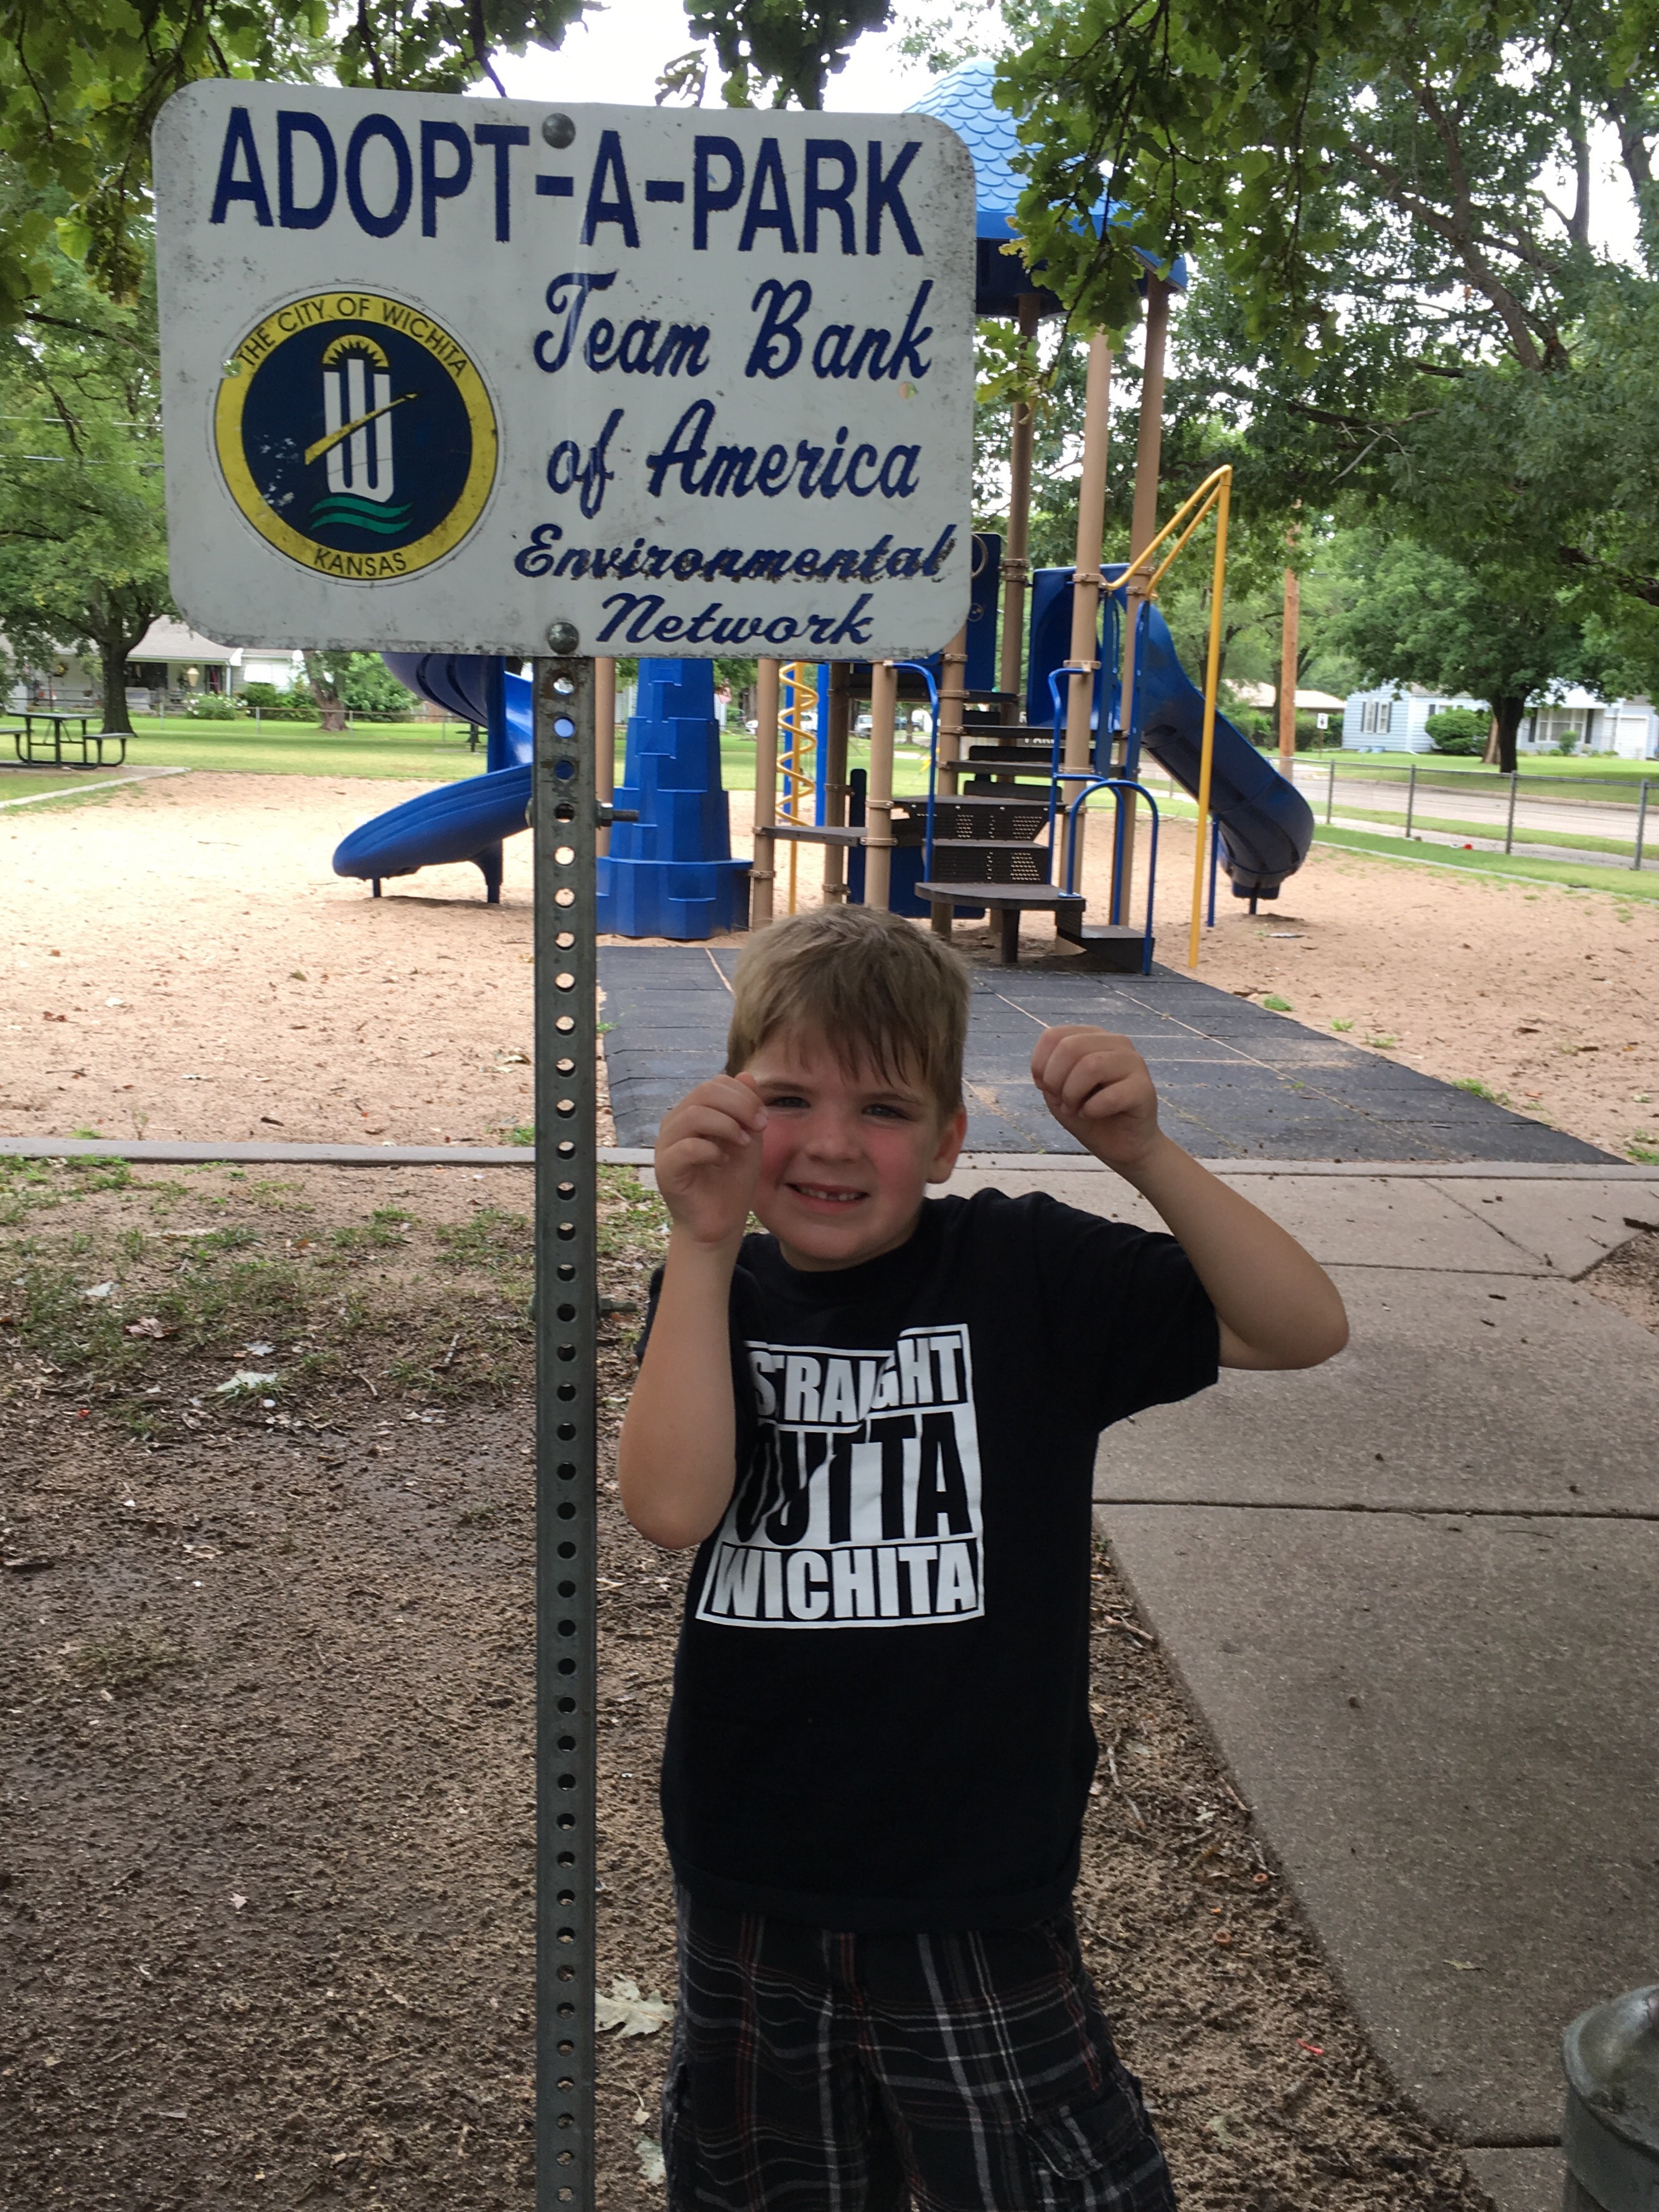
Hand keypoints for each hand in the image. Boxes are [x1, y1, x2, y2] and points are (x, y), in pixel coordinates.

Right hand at [654, 1074, 767, 1249]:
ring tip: (743, 1143)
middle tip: (760, 1126)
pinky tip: (723, 1161)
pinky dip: (711, 1150)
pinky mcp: (665, 1169)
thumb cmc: (731, 1183)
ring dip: (726, 1125)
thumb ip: (748, 1110)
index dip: (743, 1095)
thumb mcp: (748, 1140)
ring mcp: (666, 1145)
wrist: (719, 1224)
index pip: (714, 1084)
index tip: (764, 1118)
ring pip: (693, 1115)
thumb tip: (747, 1075)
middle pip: (704, 1092)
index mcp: (693, 1113)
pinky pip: (686, 1147)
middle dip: (739, 1105)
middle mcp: (675, 1124)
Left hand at [1031, 1026, 1161, 1168]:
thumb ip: (1048, 1073)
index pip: (1054, 1036)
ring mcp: (1133, 1062)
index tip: (1045, 1088)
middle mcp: (1115, 1043)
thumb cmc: (1090, 1113)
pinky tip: (1091, 1115)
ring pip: (1091, 1065)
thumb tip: (1043, 1071)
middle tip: (1062, 1102)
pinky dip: (1092, 1110)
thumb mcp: (1058, 1091)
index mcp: (1092, 1037)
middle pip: (1070, 1047)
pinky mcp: (1144, 1088)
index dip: (1040, 1065)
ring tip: (1075, 1110)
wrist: (1122, 1144)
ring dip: (1073, 1094)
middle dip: (1055, 1080)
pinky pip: (1110, 1096)